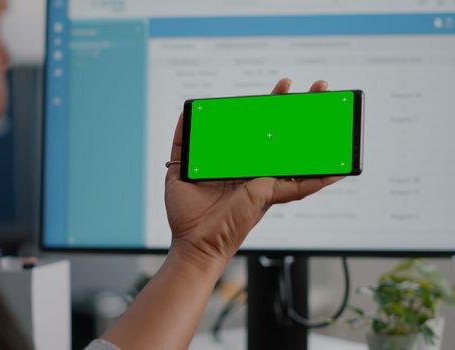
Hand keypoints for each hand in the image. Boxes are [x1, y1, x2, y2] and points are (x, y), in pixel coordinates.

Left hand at [165, 79, 342, 269]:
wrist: (192, 242)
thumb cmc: (187, 213)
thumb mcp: (179, 169)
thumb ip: (182, 142)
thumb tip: (186, 114)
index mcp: (239, 162)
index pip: (260, 129)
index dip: (273, 108)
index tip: (283, 85)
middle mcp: (256, 170)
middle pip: (284, 137)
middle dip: (302, 111)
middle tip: (319, 87)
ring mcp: (265, 183)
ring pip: (296, 156)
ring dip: (318, 135)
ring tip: (332, 109)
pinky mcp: (267, 196)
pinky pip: (298, 188)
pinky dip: (319, 180)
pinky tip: (338, 169)